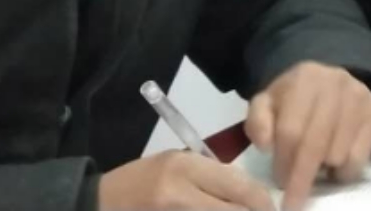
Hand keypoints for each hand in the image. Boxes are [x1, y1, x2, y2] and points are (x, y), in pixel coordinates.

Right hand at [98, 150, 274, 210]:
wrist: (98, 202)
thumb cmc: (140, 180)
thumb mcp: (176, 163)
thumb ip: (211, 178)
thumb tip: (250, 194)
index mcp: (185, 166)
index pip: (238, 186)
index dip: (262, 202)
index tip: (272, 208)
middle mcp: (179, 191)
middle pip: (233, 210)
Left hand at [244, 62, 370, 210]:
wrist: (329, 82)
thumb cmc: (294, 100)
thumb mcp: (268, 104)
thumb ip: (258, 122)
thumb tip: (266, 145)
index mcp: (305, 78)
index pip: (291, 130)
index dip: (283, 161)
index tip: (279, 183)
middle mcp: (337, 83)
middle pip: (316, 144)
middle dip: (302, 177)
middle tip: (294, 199)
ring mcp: (361, 97)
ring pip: (338, 154)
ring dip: (323, 170)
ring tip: (317, 162)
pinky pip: (360, 158)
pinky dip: (345, 171)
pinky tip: (335, 161)